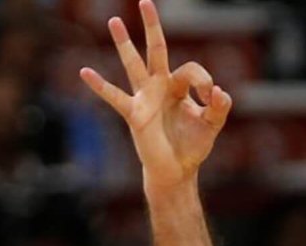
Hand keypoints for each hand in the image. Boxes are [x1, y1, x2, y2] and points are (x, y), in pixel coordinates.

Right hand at [78, 0, 231, 191]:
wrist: (176, 169)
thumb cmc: (192, 146)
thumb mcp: (212, 126)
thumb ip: (219, 108)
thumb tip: (220, 91)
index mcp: (180, 88)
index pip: (191, 70)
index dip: (203, 81)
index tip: (210, 98)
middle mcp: (160, 87)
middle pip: (157, 50)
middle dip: (153, 27)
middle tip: (146, 1)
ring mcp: (145, 98)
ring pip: (133, 65)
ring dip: (124, 44)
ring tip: (114, 21)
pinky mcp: (135, 114)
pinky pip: (115, 96)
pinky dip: (100, 85)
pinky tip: (85, 71)